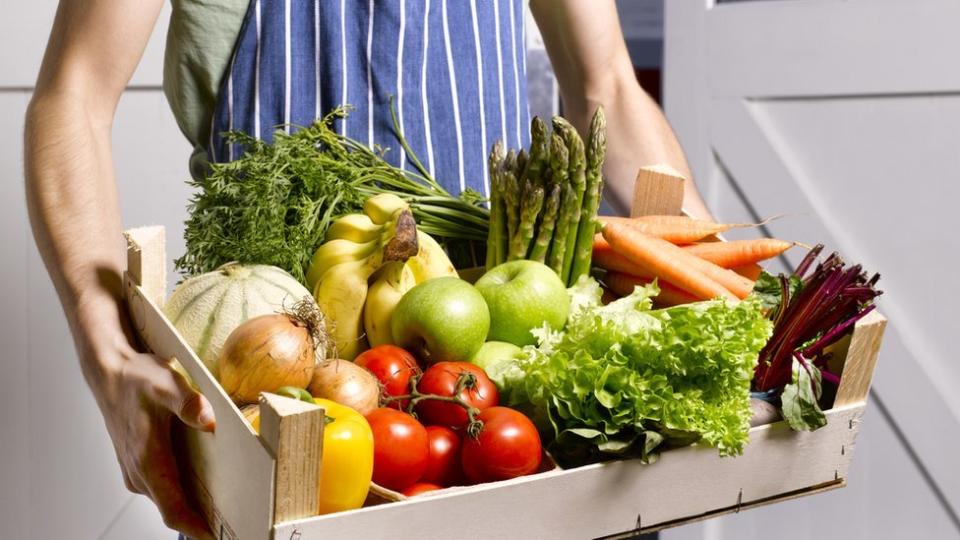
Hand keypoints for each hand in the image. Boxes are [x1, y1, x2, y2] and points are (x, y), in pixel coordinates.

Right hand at [88, 327, 216, 539]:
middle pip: (173, 509)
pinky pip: (163, 488)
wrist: (109, 374)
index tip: (214, 536)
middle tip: (236, 521)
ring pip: (168, 500)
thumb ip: (187, 402)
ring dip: (193, 507)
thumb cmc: (137, 379)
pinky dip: (182, 493)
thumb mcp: (165, 383)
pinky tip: (207, 484)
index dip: (193, 526)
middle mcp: (140, 473)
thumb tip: (208, 419)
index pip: (171, 508)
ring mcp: (137, 472)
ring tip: (227, 507)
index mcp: (148, 460)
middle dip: (201, 520)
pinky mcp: (139, 467)